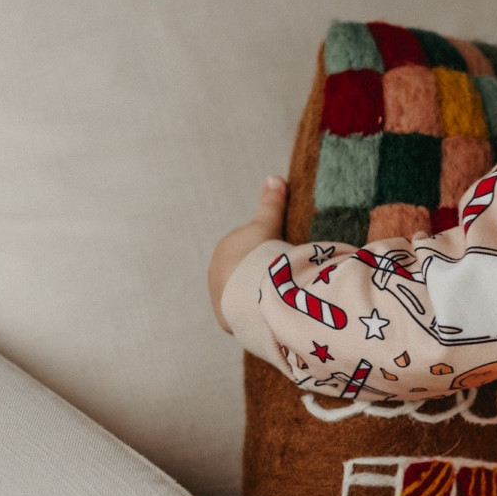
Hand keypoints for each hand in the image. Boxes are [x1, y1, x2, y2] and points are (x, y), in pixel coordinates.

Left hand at [209, 176, 286, 331]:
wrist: (248, 289)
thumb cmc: (258, 253)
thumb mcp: (267, 223)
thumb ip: (271, 202)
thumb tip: (274, 176)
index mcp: (224, 249)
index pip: (246, 247)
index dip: (265, 250)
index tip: (281, 256)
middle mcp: (215, 272)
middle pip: (242, 271)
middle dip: (258, 273)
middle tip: (281, 277)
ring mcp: (219, 297)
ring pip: (241, 292)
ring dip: (255, 294)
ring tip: (276, 297)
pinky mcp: (226, 318)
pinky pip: (243, 313)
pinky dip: (253, 312)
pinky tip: (268, 313)